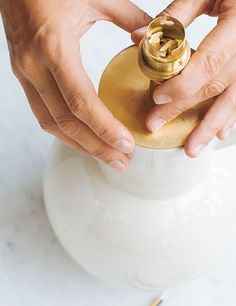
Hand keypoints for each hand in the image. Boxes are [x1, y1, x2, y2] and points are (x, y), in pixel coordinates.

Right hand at [0, 0, 150, 171]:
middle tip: (121, 162)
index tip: (126, 145)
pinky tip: (82, 138)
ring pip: (51, 124)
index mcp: (54, 49)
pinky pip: (43, 113)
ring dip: (79, 144)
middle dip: (95, 147)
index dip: (105, 129)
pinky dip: (64, 130)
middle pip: (66, 122)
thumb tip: (149, 40)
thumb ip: (128, 18)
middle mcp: (35, 68)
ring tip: (105, 157)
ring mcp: (25, 74)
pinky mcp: (24, 76)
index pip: (81, 103)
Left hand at [132, 0, 235, 156]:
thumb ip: (173, 16)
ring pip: (232, 100)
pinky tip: (220, 133)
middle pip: (214, 86)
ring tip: (192, 148)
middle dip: (183, 109)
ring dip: (209, 126)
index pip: (208, 63)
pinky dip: (230, 116)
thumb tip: (140, 37)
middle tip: (156, 124)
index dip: (182, 84)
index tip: (157, 97)